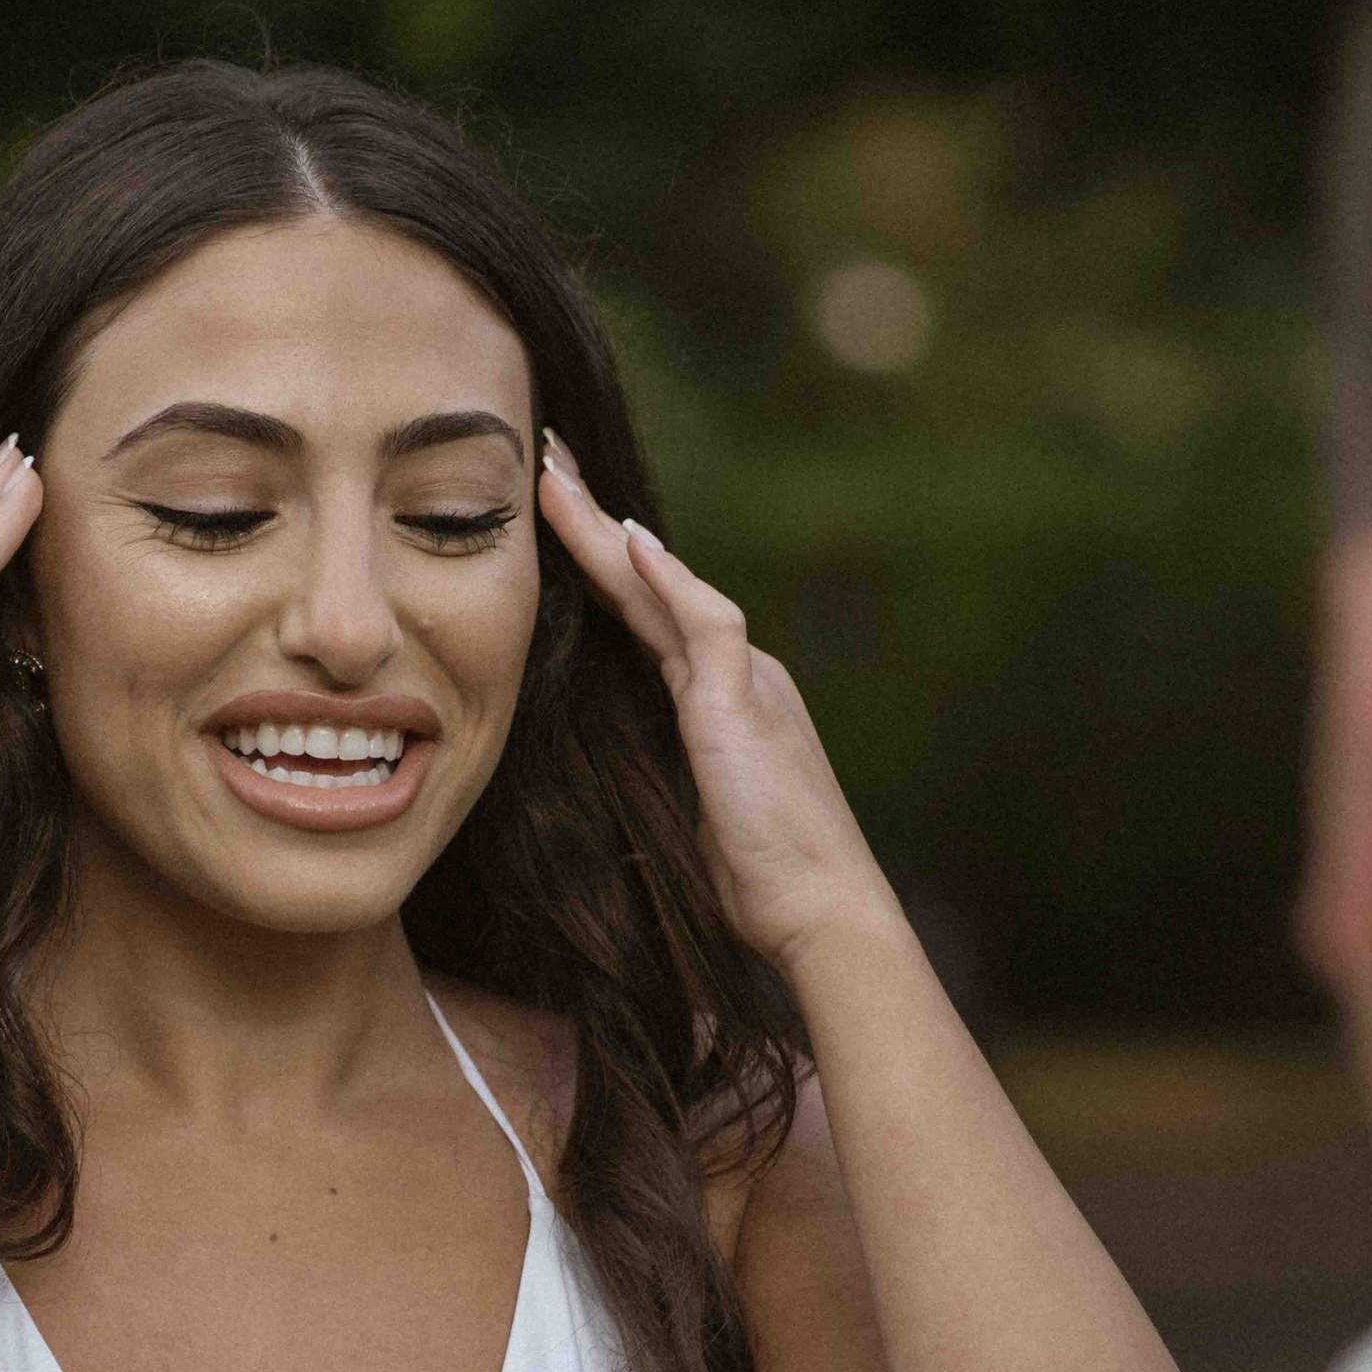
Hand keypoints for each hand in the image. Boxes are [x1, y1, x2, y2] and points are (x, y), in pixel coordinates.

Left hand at [537, 434, 892, 976]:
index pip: (646, 617)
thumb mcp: (700, 825)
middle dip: (594, 523)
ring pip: (664, 588)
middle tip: (545, 459)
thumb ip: (671, 786)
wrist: (826, 912)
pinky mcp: (744, 706)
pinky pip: (704, 624)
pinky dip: (667, 580)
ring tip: (553, 479)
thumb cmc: (766, 887)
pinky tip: (628, 540)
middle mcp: (738, 676)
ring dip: (606, 532)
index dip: (601, 568)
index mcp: (720, 701)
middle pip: (649, 585)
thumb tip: (626, 800)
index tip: (554, 520)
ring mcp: (745, 684)